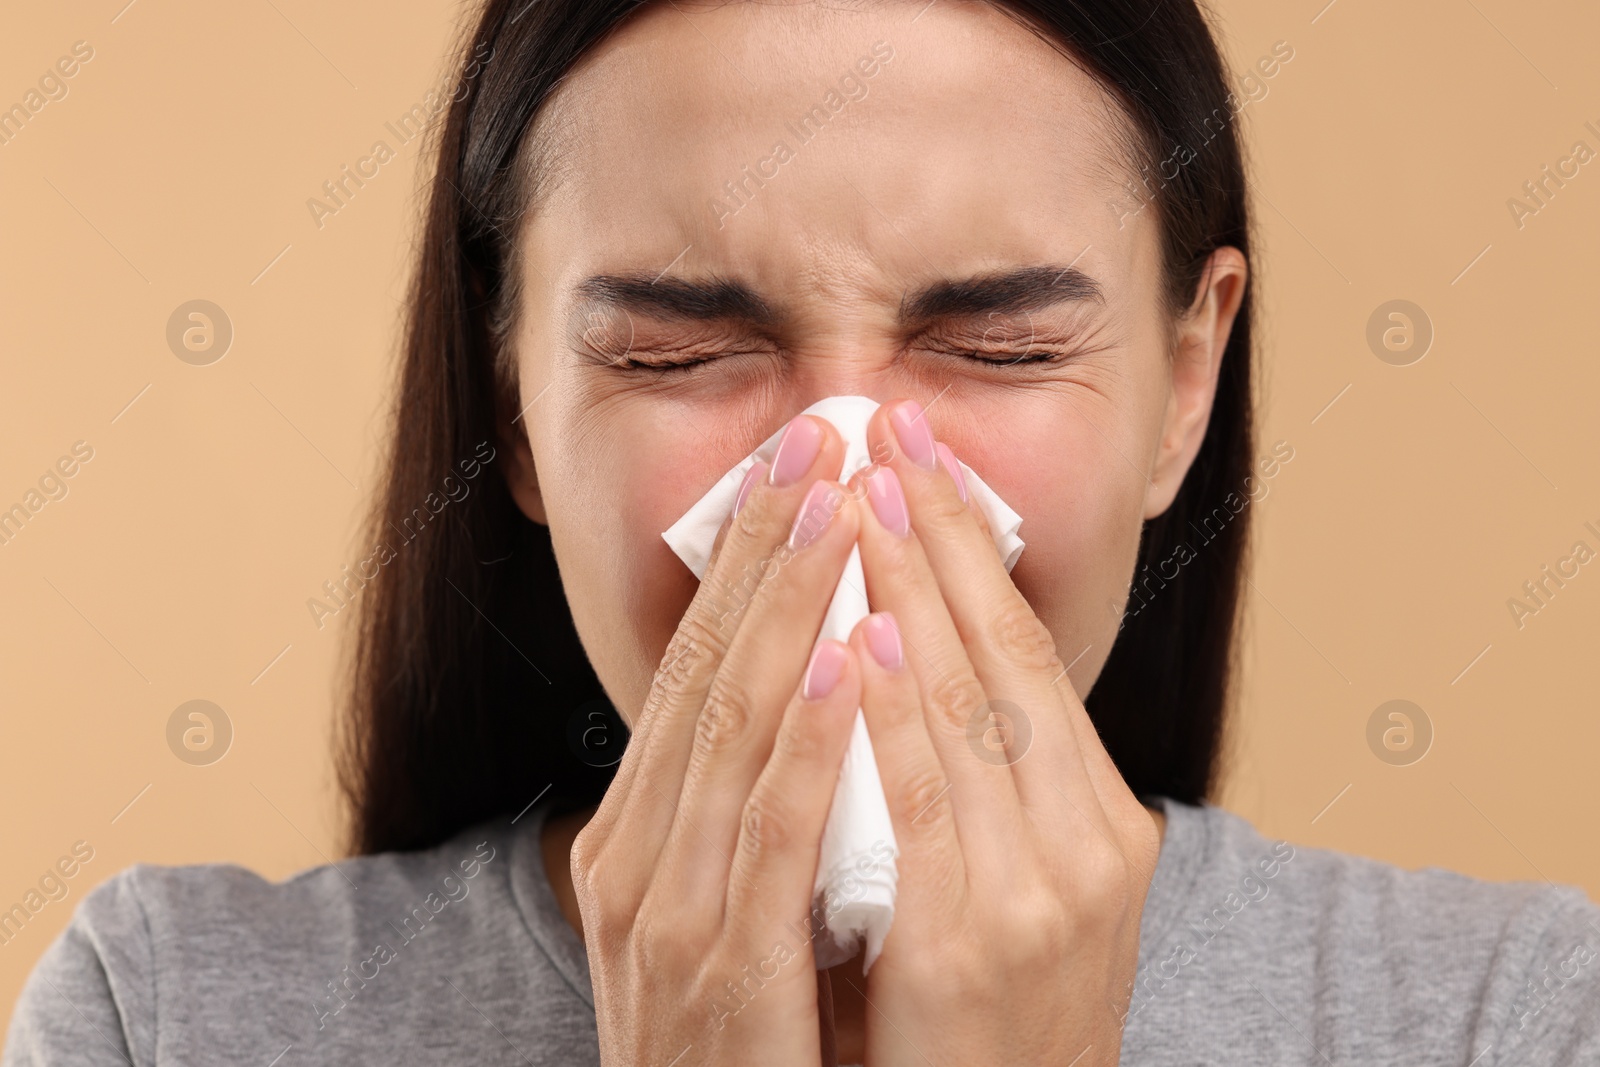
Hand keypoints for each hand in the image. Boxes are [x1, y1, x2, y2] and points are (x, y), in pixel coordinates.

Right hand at [570, 414, 865, 1066]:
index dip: (745, 566)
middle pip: (706, 672)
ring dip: (793, 609)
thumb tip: (810, 705)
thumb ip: (746, 815)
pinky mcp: (721, 969)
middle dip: (766, 552)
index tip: (797, 474)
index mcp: (636, 836)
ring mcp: (668, 912)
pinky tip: (858, 658)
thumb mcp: (726, 912)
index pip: (694, 670)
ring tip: (845, 509)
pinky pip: (770, 832)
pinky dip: (814, 738)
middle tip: (818, 443)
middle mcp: (634, 857)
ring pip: (733, 727)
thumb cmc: (743, 1044)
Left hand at [841, 398, 1160, 1065]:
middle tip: (888, 433)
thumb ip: (986, 790)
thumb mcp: (1016, 889)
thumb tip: (915, 666)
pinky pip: (924, 801)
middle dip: (940, 536)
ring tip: (863, 496)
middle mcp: (1091, 844)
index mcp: (1103, 824)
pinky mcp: (974, 940)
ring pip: (969, 709)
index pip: (1028, 658)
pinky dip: (892, 714)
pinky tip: (861, 638)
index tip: (922, 459)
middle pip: (1005, 658)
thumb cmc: (988, 1017)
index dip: (970, 553)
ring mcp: (1041, 891)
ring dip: (910, 591)